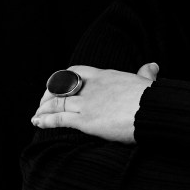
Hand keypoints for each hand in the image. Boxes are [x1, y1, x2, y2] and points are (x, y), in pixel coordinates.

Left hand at [30, 62, 159, 142]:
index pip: (76, 71)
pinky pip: (60, 118)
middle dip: (48, 96)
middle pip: (62, 87)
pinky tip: (37, 122)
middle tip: (43, 104)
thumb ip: (145, 74)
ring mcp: (88, 103)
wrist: (153, 111)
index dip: (62, 78)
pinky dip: (46, 120)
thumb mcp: (146, 82)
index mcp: (105, 76)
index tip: (57, 85)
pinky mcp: (87, 121)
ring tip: (36, 116)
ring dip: (44, 109)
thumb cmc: (152, 99)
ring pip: (57, 103)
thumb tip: (152, 66)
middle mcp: (93, 87)